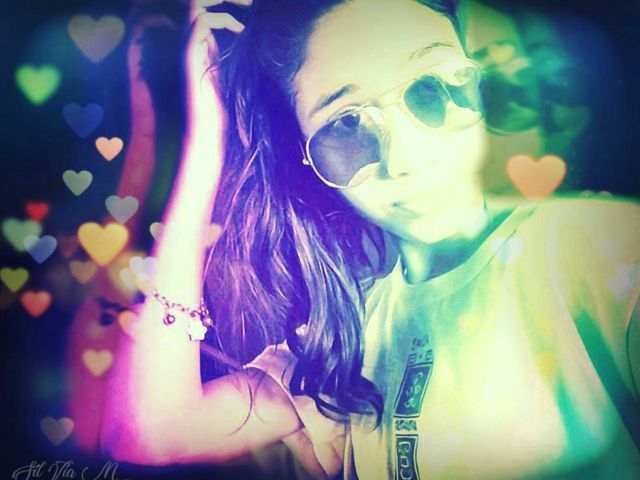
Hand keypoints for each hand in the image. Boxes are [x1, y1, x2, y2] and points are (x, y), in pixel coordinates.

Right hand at [185, 0, 251, 120]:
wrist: (208, 128)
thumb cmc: (224, 106)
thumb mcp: (235, 71)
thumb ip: (236, 51)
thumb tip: (253, 34)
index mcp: (201, 43)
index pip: (207, 8)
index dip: (227, 2)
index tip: (251, 7)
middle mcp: (191, 41)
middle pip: (197, 0)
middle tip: (250, 2)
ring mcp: (188, 46)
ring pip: (196, 3)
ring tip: (249, 5)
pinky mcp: (190, 54)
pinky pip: (202, 20)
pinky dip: (225, 20)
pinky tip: (242, 33)